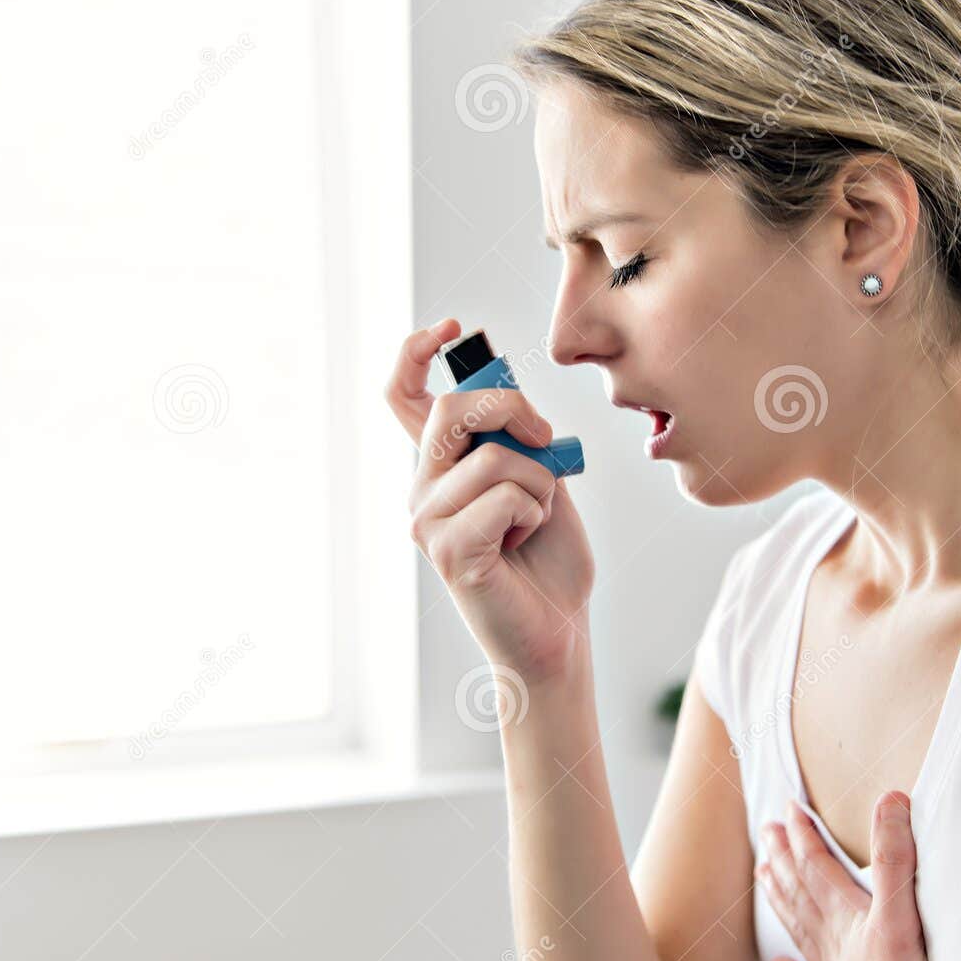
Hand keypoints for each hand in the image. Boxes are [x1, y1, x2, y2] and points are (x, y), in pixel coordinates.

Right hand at [386, 319, 594, 682]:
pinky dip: (534, 512)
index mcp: (439, 468)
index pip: (401, 397)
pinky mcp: (447, 552)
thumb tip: (505, 395)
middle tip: (546, 439)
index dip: (415, 352)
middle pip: (449, 410)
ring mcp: (426, 522)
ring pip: (493, 458)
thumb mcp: (541, 476)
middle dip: (512, 410)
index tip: (452, 328)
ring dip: (540, 482)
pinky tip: (523, 542)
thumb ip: (517, 434)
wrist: (558, 631)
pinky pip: (504, 497)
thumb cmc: (550, 560)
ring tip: (536, 518)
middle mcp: (421, 490)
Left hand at [756, 791, 939, 960]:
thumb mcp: (901, 919)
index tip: (789, 809)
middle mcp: (832, 944)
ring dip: (782, 899)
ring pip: (799, 929)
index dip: (803, 835)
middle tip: (765, 832)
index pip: (816, 866)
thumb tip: (890, 802)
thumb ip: (895, 861)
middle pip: (800, 892)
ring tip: (764, 878)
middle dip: (784, 859)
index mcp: (845, 918)